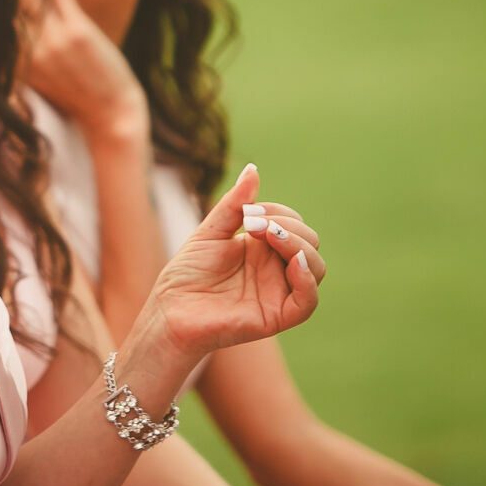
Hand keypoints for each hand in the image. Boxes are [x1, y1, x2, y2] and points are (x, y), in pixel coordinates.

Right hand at [18, 0, 148, 149]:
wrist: (112, 113)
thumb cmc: (77, 99)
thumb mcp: (42, 81)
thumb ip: (26, 56)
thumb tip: (13, 26)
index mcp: (21, 66)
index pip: (2, 27)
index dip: (4, 10)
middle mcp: (33, 52)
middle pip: (16, 10)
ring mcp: (55, 40)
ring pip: (37, 1)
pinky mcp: (78, 31)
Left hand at [144, 162, 324, 357]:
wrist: (170, 310)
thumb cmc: (187, 274)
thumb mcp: (211, 231)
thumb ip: (234, 205)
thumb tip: (253, 169)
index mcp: (263, 248)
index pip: (293, 223)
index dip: (278, 211)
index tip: (248, 212)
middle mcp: (276, 269)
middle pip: (310, 242)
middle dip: (289, 225)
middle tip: (254, 224)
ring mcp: (278, 292)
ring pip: (315, 268)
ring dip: (299, 245)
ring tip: (271, 235)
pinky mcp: (276, 316)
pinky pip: (307, 302)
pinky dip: (307, 279)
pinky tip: (292, 261)